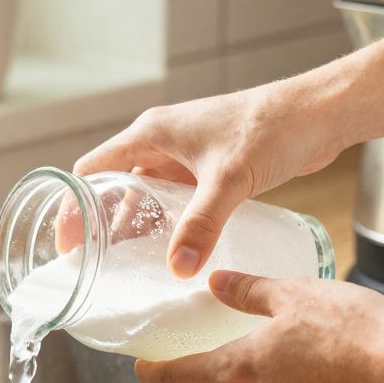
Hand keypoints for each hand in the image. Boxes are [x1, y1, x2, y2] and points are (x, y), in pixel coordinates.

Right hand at [75, 83, 346, 277]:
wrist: (316, 114)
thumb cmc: (271, 128)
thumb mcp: (229, 180)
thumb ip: (201, 225)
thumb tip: (178, 268)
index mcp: (150, 134)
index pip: (91, 170)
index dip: (73, 206)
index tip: (66, 243)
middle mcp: (161, 142)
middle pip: (112, 186)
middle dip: (99, 223)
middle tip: (91, 263)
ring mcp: (184, 155)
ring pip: (144, 195)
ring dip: (133, 226)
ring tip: (123, 266)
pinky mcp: (208, 168)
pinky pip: (173, 200)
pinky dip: (165, 224)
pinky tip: (169, 251)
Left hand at [134, 270, 383, 382]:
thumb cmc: (358, 334)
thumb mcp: (294, 294)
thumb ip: (249, 290)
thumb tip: (219, 284)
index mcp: (240, 371)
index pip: (175, 380)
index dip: (152, 373)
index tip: (142, 365)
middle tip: (180, 365)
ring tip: (234, 367)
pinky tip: (282, 381)